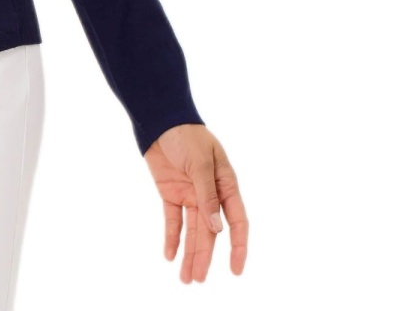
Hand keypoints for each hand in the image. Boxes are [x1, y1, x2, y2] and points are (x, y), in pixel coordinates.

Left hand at [143, 122, 247, 282]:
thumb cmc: (187, 135)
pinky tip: (170, 255)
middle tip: (198, 280)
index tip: (236, 270)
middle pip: (210, 232)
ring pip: (192, 230)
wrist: (160, 118)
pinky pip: (172, 219)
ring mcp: (190, 194)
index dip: (238, 247)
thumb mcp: (200, 162)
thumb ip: (207, 195)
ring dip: (189, 253)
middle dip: (204, 256)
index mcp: (226, 186)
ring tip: (186, 278)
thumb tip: (216, 229)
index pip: (236, 222)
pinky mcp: (171, 192)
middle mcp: (210, 194)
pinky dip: (171, 237)